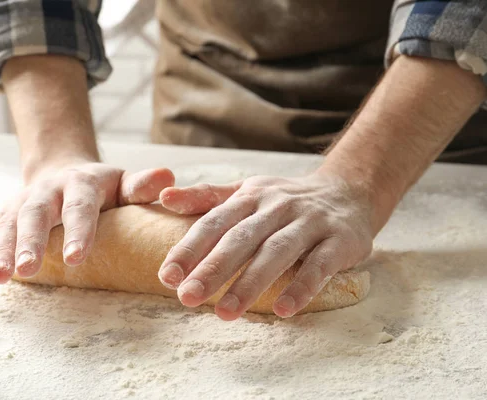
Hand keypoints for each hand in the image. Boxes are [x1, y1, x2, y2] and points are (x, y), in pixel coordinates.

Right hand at [0, 159, 173, 283]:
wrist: (63, 171)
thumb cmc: (101, 188)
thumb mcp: (123, 182)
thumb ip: (141, 186)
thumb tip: (168, 177)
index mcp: (81, 183)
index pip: (80, 208)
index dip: (78, 232)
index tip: (75, 258)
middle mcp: (47, 190)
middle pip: (36, 215)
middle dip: (30, 242)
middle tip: (27, 269)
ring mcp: (22, 201)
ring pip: (9, 224)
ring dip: (2, 250)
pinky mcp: (5, 213)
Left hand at [157, 172, 373, 319]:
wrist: (349, 191)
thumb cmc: (285, 200)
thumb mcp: (246, 191)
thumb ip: (207, 197)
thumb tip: (164, 199)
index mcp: (250, 197)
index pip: (214, 222)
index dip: (189, 248)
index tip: (167, 276)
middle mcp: (277, 207)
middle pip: (241, 238)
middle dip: (212, 269)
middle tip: (187, 298)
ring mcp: (309, 222)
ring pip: (276, 252)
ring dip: (250, 283)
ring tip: (225, 312)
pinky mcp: (339, 241)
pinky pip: (319, 266)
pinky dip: (301, 288)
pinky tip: (282, 310)